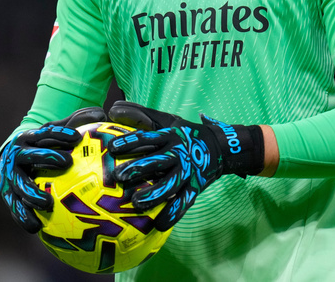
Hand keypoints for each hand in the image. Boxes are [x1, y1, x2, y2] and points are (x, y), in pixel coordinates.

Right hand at [0, 106, 106, 232]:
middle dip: (48, 157)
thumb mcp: (54, 132)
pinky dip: (23, 216)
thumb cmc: (41, 145)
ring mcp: (11, 176)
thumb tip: (102, 113)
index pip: (45, 132)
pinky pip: (14, 207)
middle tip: (68, 162)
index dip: (61, 134)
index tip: (78, 138)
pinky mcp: (8, 195)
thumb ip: (76, 123)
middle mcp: (17, 155)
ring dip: (32, 193)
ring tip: (47, 203)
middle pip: (31, 156)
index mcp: (29, 137)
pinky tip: (36, 227)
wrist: (10, 160)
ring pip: (20, 184)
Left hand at [106, 101, 263, 229]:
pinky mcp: (196, 186)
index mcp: (169, 136)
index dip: (130, 142)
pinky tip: (160, 224)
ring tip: (137, 202)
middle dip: (138, 168)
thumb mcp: (168, 121)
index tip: (112, 148)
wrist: (221, 147)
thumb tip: (114, 109)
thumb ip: (143, 115)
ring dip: (154, 193)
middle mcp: (178, 153)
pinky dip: (173, 213)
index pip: (147, 138)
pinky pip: (184, 201)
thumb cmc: (186, 134)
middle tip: (119, 176)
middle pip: (157, 160)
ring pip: (171, 183)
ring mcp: (188, 171)